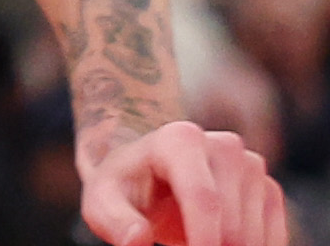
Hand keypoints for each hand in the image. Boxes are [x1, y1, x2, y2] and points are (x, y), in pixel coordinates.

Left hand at [89, 121, 286, 245]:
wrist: (151, 173)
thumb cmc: (125, 188)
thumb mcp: (102, 201)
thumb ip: (114, 220)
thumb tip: (137, 239)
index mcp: (179, 140)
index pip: (204, 199)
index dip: (204, 240)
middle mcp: (223, 146)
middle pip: (231, 225)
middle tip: (181, 245)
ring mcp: (250, 165)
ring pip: (252, 236)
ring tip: (189, 237)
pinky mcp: (268, 187)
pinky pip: (273, 237)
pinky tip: (220, 243)